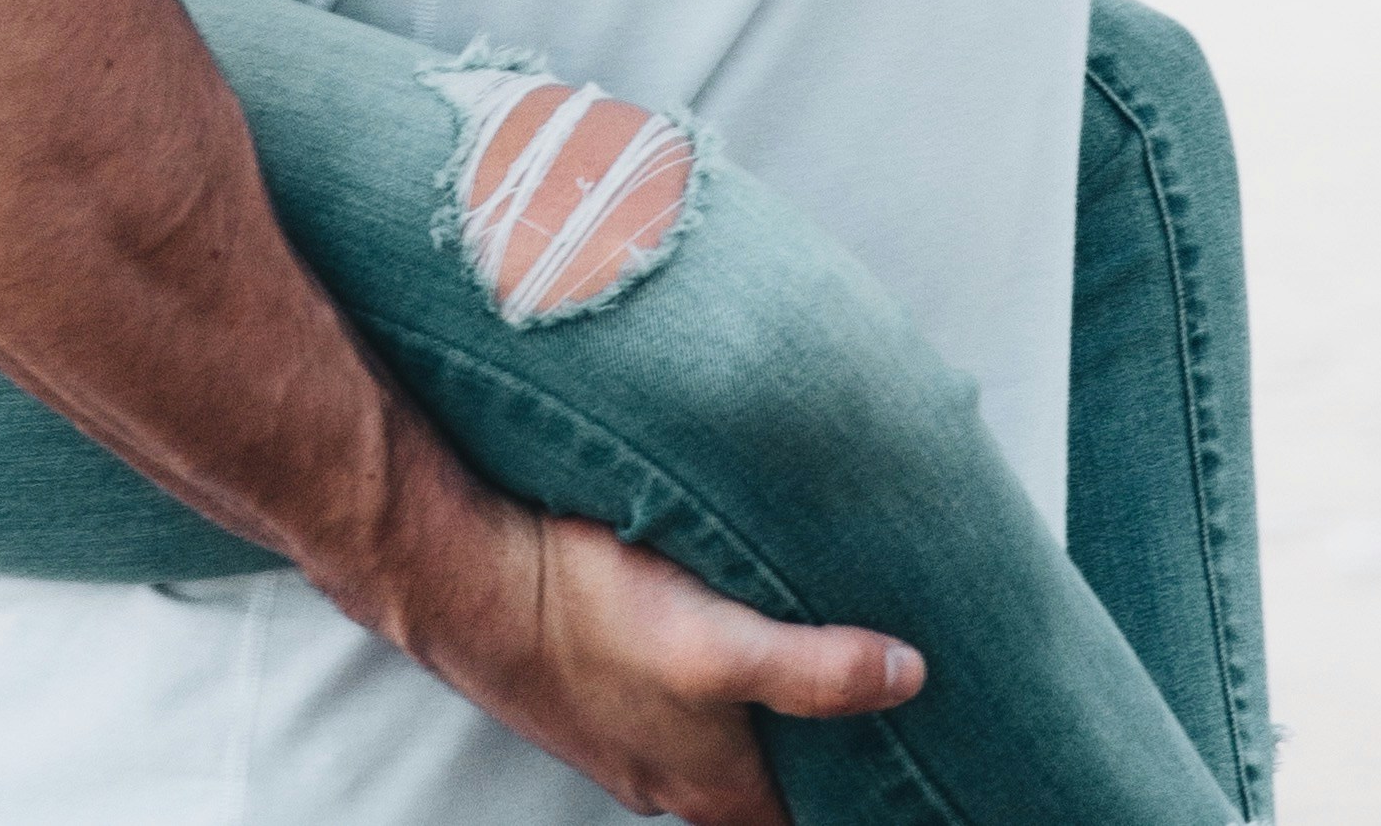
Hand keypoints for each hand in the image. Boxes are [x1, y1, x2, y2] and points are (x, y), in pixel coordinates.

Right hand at [404, 493, 923, 823]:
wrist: (465, 579)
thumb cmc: (589, 611)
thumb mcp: (717, 643)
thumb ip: (813, 669)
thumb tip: (910, 676)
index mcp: (712, 788)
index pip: (803, 825)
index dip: (861, 805)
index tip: (915, 770)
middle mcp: (671, 779)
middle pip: (766, 790)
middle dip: (820, 757)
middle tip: (884, 703)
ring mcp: (628, 739)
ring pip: (719, 744)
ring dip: (763, 715)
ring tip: (818, 651)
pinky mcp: (597, 690)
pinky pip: (674, 704)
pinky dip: (711, 682)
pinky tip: (722, 621)